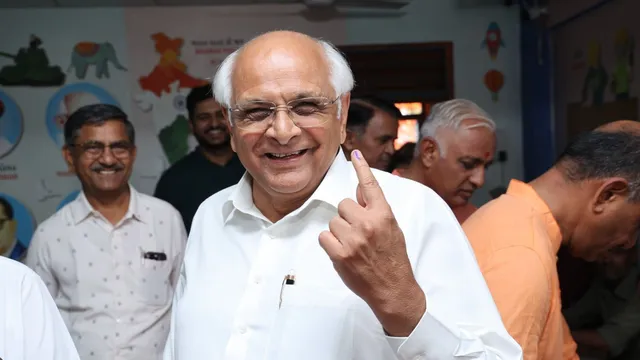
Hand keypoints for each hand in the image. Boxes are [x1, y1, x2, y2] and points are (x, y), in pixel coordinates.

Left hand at [318, 149, 425, 335]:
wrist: (393, 288)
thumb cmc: (393, 258)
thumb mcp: (392, 228)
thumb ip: (375, 209)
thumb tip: (358, 190)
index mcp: (384, 215)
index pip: (369, 186)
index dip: (362, 168)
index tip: (354, 153)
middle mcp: (368, 224)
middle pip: (343, 204)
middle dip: (347, 216)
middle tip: (358, 232)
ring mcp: (353, 239)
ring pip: (333, 221)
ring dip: (339, 231)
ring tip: (353, 245)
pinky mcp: (340, 254)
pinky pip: (324, 237)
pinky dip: (330, 244)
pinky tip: (343, 252)